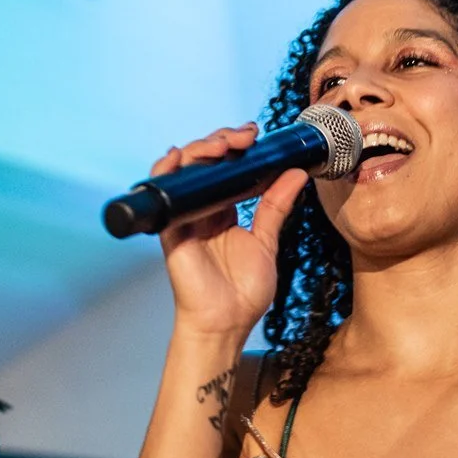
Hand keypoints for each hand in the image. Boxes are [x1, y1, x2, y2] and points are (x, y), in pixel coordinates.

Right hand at [153, 124, 309, 338]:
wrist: (226, 322)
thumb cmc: (242, 292)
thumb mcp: (267, 241)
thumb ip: (276, 206)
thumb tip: (295, 174)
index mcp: (223, 210)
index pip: (224, 167)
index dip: (236, 147)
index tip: (256, 136)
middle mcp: (201, 209)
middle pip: (203, 162)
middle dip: (221, 141)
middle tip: (244, 137)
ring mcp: (184, 216)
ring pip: (182, 169)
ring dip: (199, 149)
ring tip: (223, 145)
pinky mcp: (170, 228)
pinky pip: (162, 193)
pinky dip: (166, 171)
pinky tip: (178, 158)